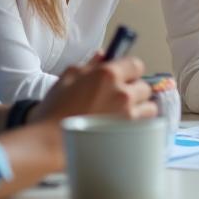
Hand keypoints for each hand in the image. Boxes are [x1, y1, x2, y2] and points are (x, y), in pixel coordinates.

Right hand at [33, 54, 156, 123]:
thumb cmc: (54, 111)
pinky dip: (139, 125)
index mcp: (108, 74)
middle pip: (144, 86)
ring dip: (140, 109)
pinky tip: (123, 128)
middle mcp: (122, 93)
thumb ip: (90, 64)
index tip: (124, 75)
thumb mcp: (68, 77)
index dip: (129, 70)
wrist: (48, 143)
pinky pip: (146, 126)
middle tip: (118, 98)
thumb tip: (103, 55)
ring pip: (149, 107)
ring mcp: (128, 116)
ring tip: (123, 115)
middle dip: (133, 90)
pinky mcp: (130, 135)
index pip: (136, 64)